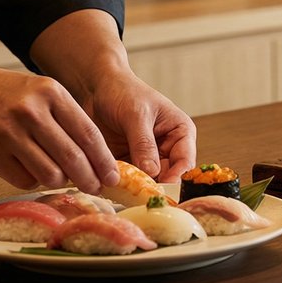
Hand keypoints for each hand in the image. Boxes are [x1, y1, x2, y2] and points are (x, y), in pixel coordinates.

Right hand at [0, 66, 119, 191]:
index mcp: (51, 92)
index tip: (114, 176)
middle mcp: (31, 111)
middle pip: (72, 157)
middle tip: (96, 188)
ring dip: (59, 181)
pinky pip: (24, 180)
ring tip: (58, 176)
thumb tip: (97, 159)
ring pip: (49, 174)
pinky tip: (29, 170)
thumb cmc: (8, 95)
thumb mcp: (42, 92)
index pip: (88, 134)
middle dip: (89, 179)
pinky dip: (32, 181)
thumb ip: (67, 119)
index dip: (104, 160)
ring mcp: (8, 133)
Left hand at [78, 70, 196, 181]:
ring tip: (124, 192)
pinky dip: (122, 184)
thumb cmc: (123, 91)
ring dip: (137, 188)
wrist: (96, 86)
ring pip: (149, 181)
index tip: (161, 190)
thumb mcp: (136, 115)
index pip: (185, 162)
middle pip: (168, 176)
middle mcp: (168, 148)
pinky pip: (130, 179)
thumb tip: (152, 172)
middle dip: (155, 186)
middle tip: (140, 196)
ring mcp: (148, 157)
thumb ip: (144, 143)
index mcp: (180, 132)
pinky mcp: (129, 162)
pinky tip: (112, 186)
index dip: (176, 178)